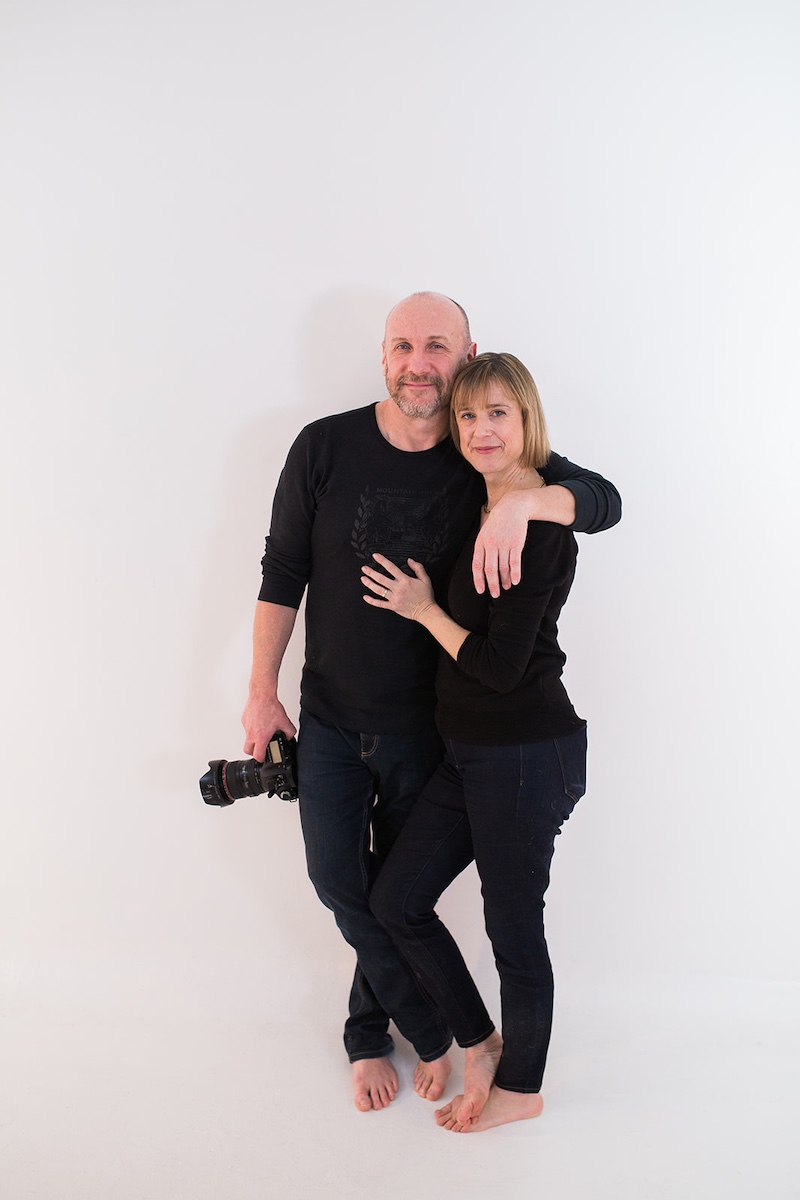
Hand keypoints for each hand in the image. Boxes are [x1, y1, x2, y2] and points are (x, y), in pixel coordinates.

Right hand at [241, 693, 296, 761]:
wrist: (262, 695)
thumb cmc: (270, 707)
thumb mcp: (285, 722)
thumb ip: (289, 732)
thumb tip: (289, 736)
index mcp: (261, 737)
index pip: (257, 755)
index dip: (261, 759)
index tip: (264, 757)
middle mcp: (251, 733)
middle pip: (247, 750)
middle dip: (253, 752)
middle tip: (260, 749)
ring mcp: (246, 726)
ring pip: (247, 738)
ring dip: (253, 739)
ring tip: (263, 732)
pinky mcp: (244, 719)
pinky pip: (247, 728)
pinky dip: (252, 728)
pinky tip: (260, 722)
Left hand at [362, 554, 435, 621]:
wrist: (426, 611)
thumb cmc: (426, 595)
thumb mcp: (426, 579)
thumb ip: (418, 568)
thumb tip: (409, 560)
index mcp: (405, 581)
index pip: (391, 568)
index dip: (382, 561)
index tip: (375, 556)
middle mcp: (398, 589)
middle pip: (381, 579)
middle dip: (371, 572)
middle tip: (364, 568)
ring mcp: (395, 598)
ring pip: (379, 590)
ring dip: (369, 584)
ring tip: (363, 578)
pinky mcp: (393, 607)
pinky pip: (380, 604)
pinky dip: (372, 601)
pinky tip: (365, 597)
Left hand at [471, 481, 542, 596]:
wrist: (513, 507)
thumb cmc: (498, 522)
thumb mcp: (485, 533)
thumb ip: (482, 549)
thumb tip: (481, 569)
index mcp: (480, 543)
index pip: (477, 565)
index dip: (478, 580)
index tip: (481, 591)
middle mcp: (491, 544)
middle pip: (490, 570)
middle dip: (492, 584)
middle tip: (495, 595)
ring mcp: (504, 544)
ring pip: (503, 568)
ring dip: (505, 580)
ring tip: (507, 587)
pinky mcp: (516, 543)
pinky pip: (515, 562)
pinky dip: (515, 573)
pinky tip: (516, 581)